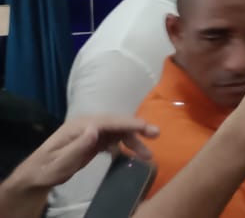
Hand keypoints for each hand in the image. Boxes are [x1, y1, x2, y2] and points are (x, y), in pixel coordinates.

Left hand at [4, 116, 157, 192]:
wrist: (36, 176)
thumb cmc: (47, 169)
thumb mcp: (60, 161)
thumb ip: (78, 146)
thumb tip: (96, 128)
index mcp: (80, 126)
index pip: (109, 121)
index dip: (128, 123)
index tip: (146, 127)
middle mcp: (89, 125)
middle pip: (117, 123)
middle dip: (138, 128)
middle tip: (157, 134)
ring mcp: (92, 132)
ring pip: (118, 132)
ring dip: (134, 141)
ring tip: (148, 155)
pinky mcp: (94, 141)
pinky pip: (114, 140)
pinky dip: (125, 146)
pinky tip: (133, 156)